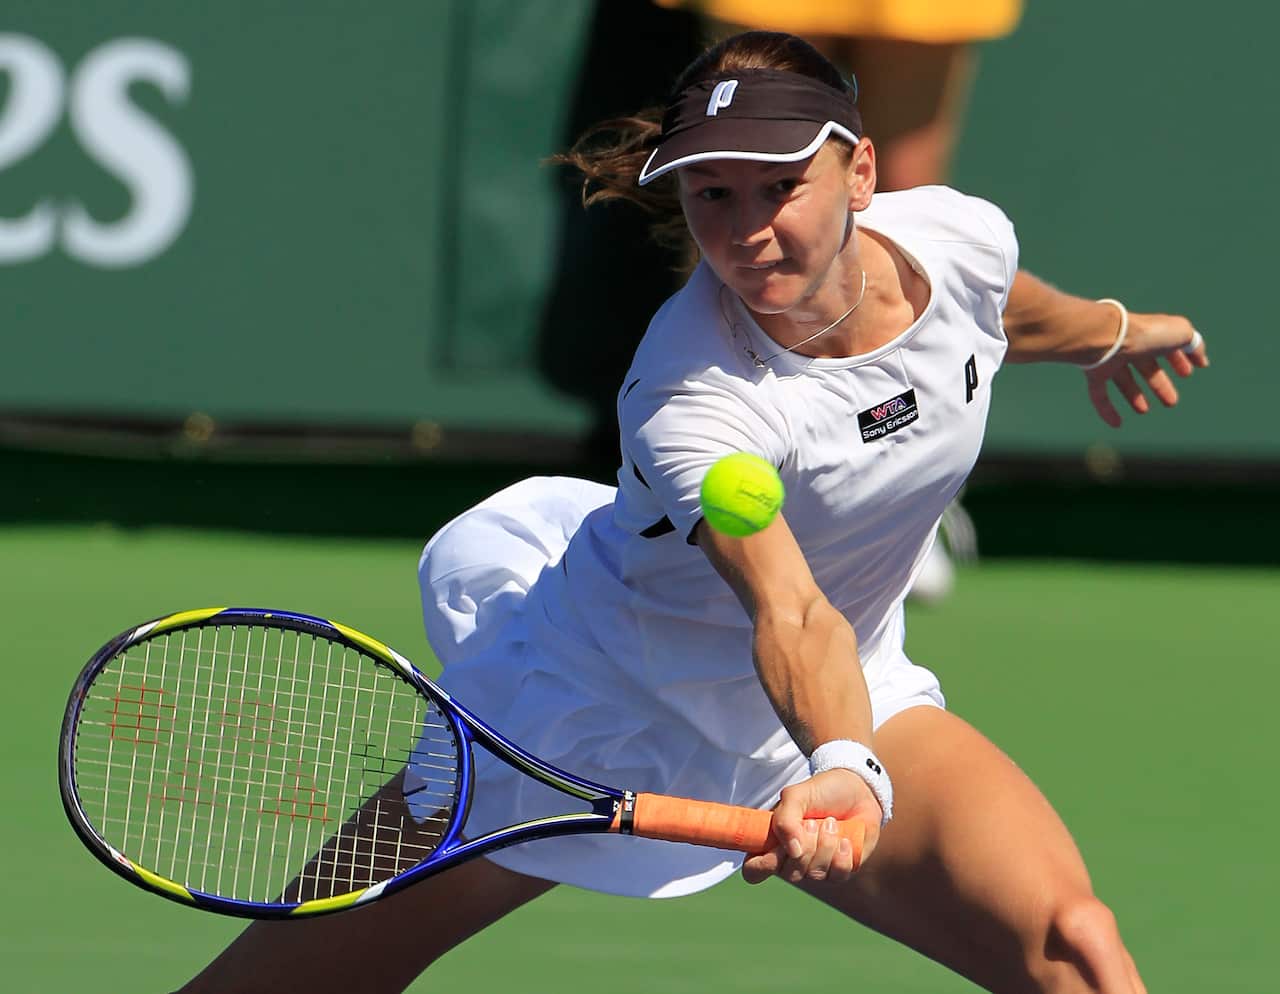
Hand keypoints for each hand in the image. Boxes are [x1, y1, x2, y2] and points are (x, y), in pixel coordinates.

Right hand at [741, 768, 881, 884]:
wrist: (857, 790)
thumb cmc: (822, 792)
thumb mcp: (797, 796)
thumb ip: (785, 819)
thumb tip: (793, 850)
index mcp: (773, 842)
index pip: (754, 869)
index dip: (762, 866)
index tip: (778, 848)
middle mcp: (792, 860)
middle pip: (789, 873)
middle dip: (805, 846)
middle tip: (812, 822)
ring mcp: (816, 868)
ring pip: (814, 875)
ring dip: (824, 846)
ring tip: (831, 822)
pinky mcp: (839, 871)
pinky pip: (837, 876)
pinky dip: (841, 856)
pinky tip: (845, 838)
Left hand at [1085, 310, 1208, 426]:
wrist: (1107, 337)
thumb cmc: (1146, 334)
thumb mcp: (1181, 334)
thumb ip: (1194, 345)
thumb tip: (1201, 360)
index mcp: (1151, 334)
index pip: (1166, 347)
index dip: (1178, 360)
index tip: (1188, 374)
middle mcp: (1130, 346)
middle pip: (1145, 367)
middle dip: (1159, 383)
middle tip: (1171, 402)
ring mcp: (1110, 359)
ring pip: (1122, 379)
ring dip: (1134, 396)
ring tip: (1144, 411)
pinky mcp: (1094, 374)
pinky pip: (1098, 394)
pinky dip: (1107, 410)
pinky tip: (1117, 424)